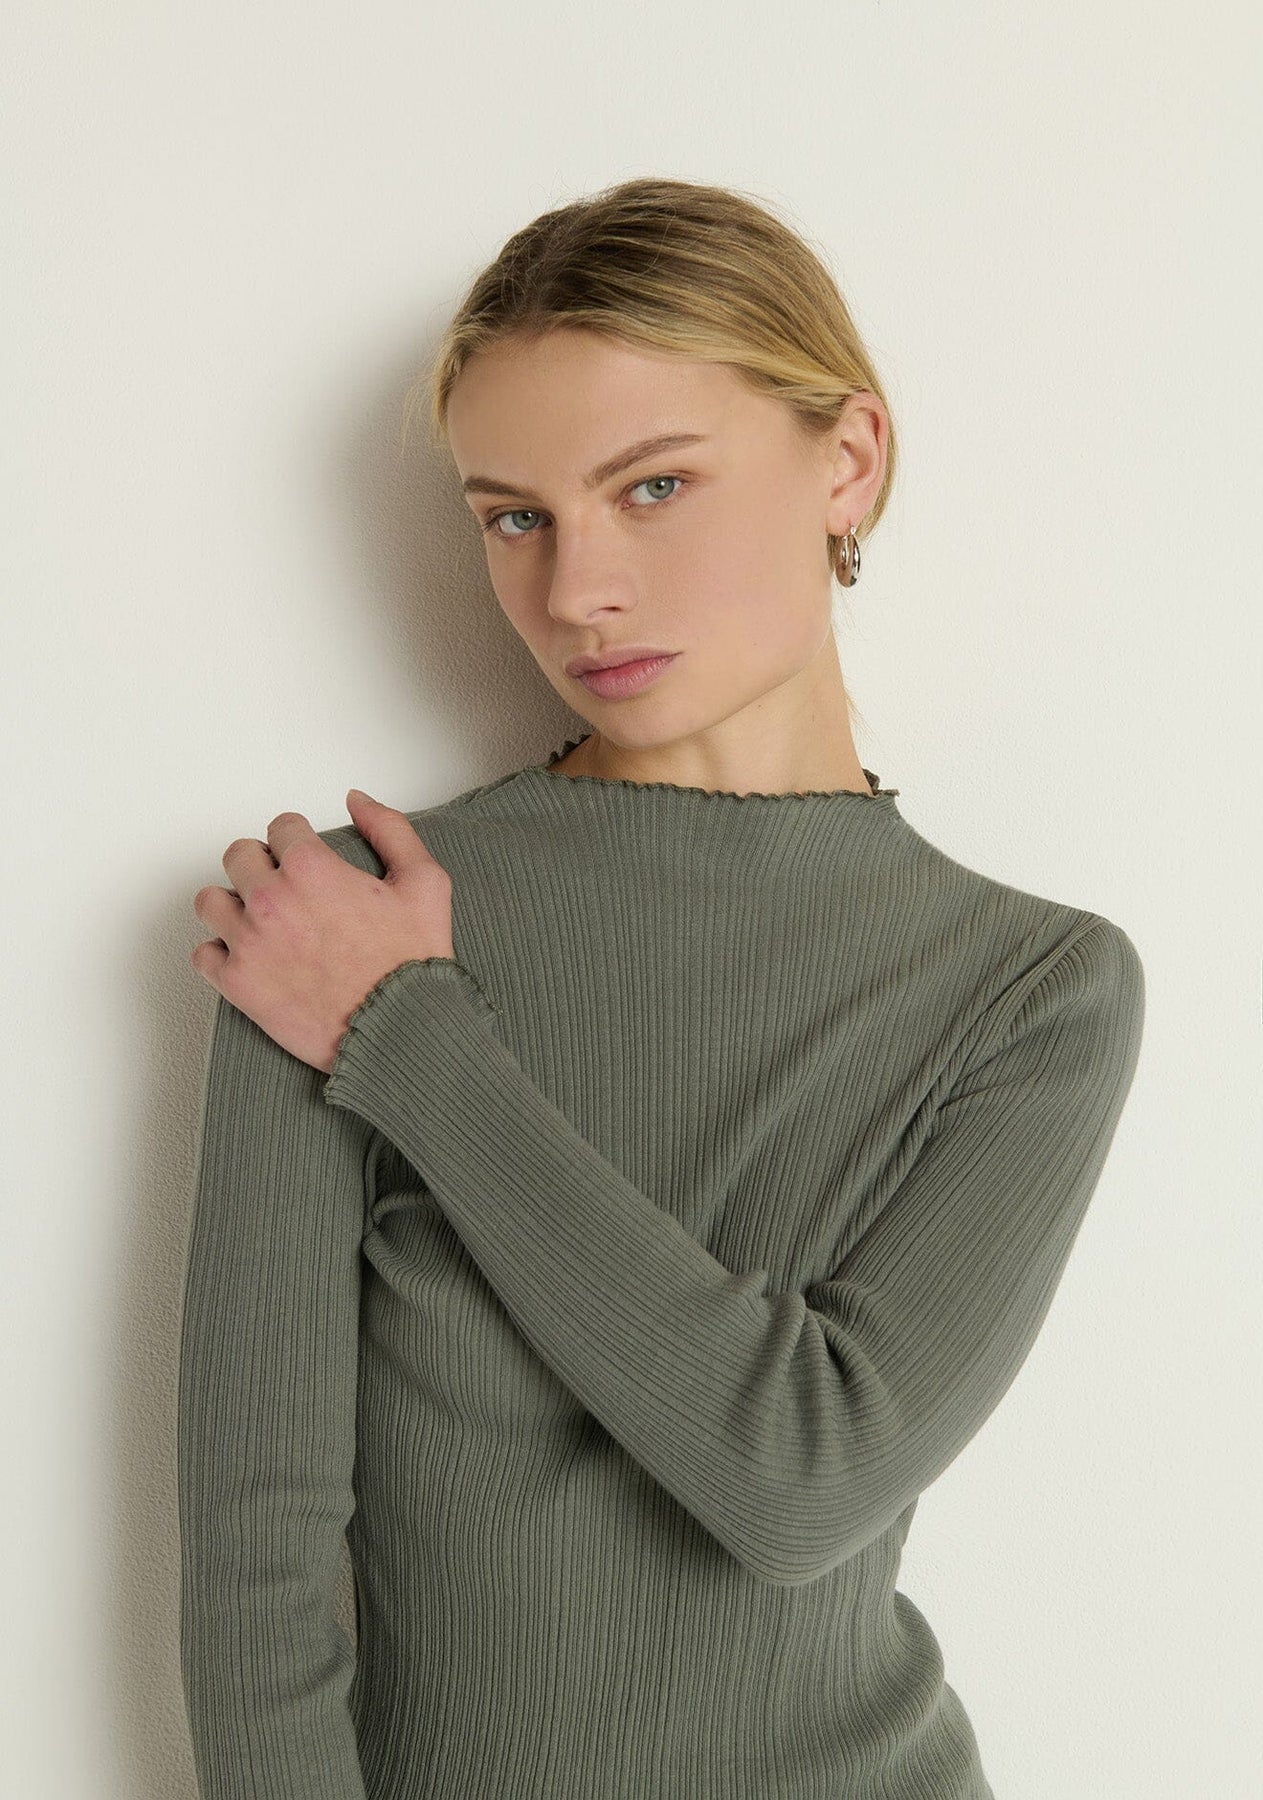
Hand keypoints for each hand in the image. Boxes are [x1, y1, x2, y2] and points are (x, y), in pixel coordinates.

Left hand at [190, 789, 455, 1074]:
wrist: (401, 1030)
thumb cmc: (413, 961)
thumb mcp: (424, 881)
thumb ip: (389, 829)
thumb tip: (357, 800)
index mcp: (311, 867)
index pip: (281, 827)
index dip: (297, 838)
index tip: (305, 856)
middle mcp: (271, 898)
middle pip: (238, 855)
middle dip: (260, 863)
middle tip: (283, 886)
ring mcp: (249, 942)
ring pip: (210, 901)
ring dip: (232, 904)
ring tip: (258, 920)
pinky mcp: (238, 984)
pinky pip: (203, 954)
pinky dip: (221, 953)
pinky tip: (249, 957)